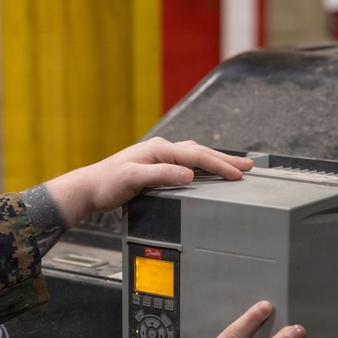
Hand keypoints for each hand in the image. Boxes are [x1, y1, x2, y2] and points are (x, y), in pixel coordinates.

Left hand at [44, 137, 251, 226]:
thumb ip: (161, 175)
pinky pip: (187, 163)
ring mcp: (159, 157)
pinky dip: (203, 166)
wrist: (89, 188)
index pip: (196, 156)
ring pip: (196, 156)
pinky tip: (208, 172)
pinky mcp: (156, 167)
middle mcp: (161, 150)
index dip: (219, 165)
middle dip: (226, 160)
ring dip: (216, 161)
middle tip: (248, 166)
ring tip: (235, 167)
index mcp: (159, 150)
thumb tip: (188, 174)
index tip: (237, 174)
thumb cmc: (107, 184)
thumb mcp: (133, 179)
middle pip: (201, 152)